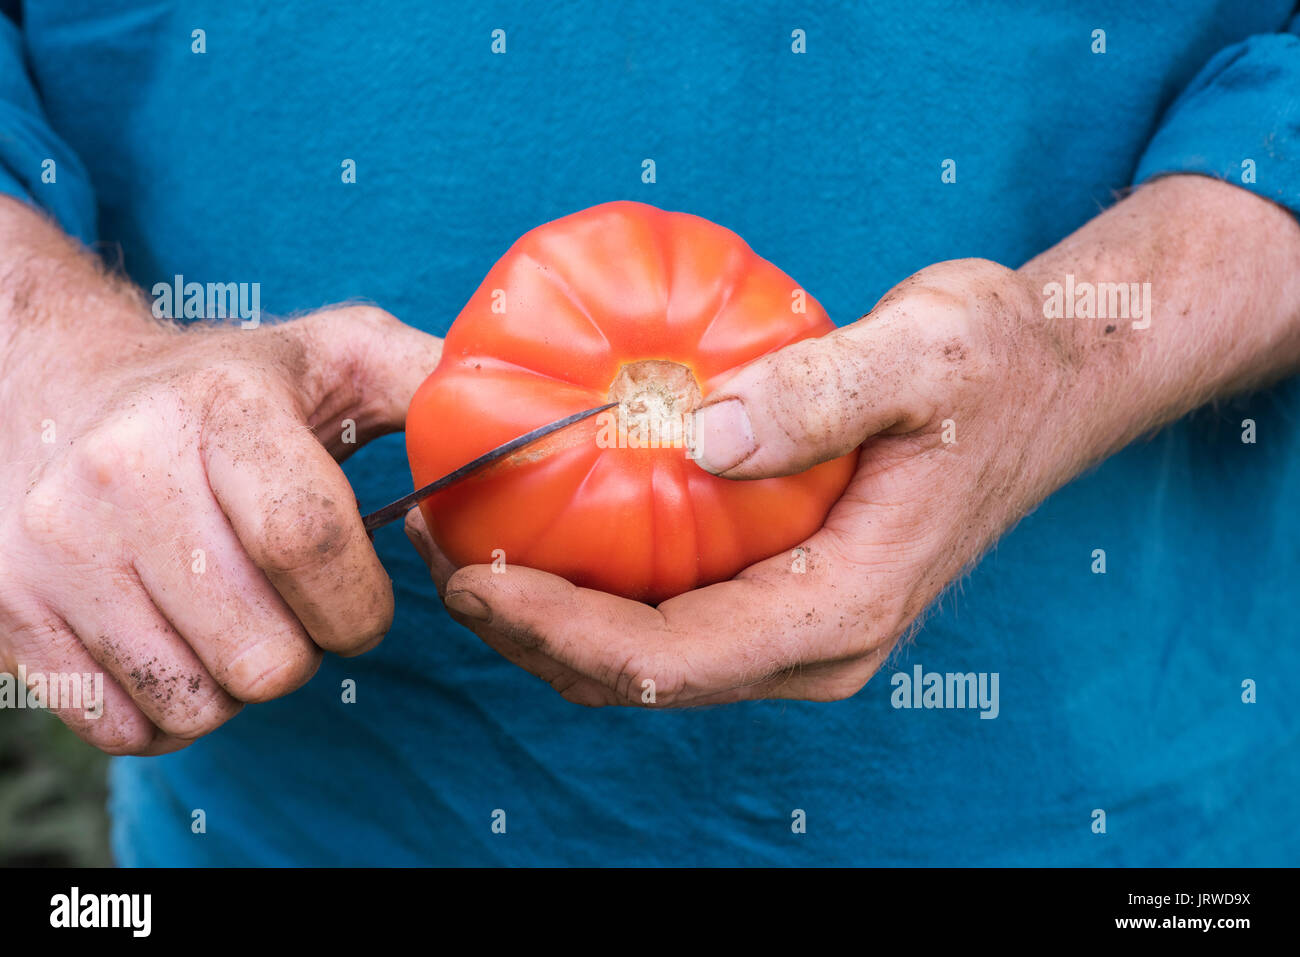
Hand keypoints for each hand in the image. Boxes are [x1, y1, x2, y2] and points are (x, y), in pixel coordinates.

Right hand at [0, 203, 441, 750]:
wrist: (55, 392)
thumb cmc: (224, 386)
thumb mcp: (331, 354)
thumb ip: (428, 381)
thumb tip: (535, 423)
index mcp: (217, 409)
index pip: (308, 543)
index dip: (359, 605)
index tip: (365, 608)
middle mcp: (120, 472)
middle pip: (263, 652)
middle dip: (306, 652)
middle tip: (292, 607)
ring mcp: (53, 548)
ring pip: (197, 702)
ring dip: (240, 683)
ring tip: (231, 616)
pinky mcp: (11, 609)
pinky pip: (121, 727)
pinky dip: (169, 710)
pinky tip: (176, 642)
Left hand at [407, 176, 1299, 707]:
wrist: (1045, 381)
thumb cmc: (990, 367)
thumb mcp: (922, 355)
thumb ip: (820, 395)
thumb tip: (700, 436)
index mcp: (844, 608)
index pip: (672, 662)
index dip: (558, 631)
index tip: (470, 576)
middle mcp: (814, 643)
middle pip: (640, 679)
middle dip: (526, 631)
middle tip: (437, 549)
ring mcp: (796, 626)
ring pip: (644, 659)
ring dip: (546, 614)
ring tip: (462, 541)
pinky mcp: (781, 592)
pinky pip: (668, 615)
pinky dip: (591, 587)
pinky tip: (541, 526)